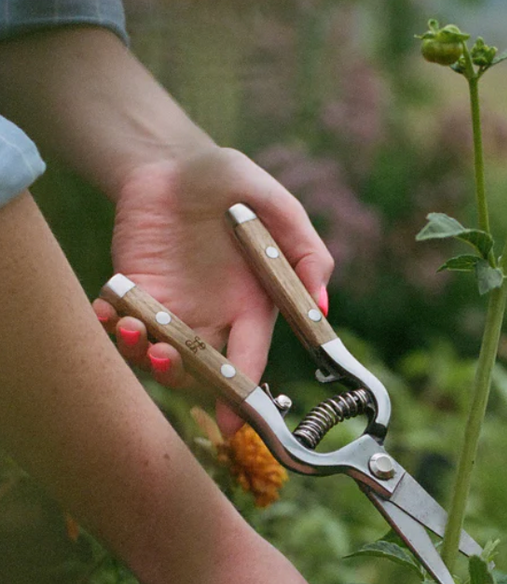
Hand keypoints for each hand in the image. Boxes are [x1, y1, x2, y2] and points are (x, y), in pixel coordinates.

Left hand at [93, 146, 332, 433]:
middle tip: (165, 356)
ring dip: (141, 353)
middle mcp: (212, 318)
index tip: (234, 421)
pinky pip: (121, 322)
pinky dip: (110, 324)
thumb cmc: (233, 184)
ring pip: (157, 353)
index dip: (242, 394)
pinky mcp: (134, 292)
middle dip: (180, 375)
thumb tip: (323, 307)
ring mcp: (170, 308)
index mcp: (252, 307)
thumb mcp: (279, 207)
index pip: (249, 361)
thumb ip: (307, 253)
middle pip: (198, 369)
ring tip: (132, 329)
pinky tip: (106, 309)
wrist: (175, 162)